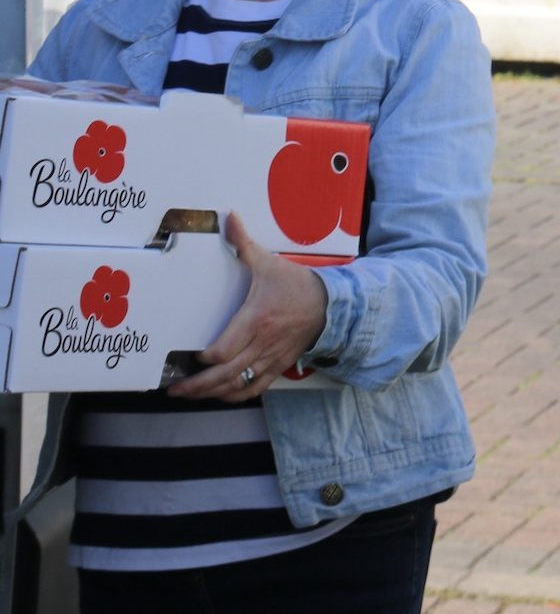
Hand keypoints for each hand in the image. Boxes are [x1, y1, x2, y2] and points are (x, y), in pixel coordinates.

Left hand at [168, 211, 328, 401]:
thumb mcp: (269, 262)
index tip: (187, 355)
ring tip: (189, 394)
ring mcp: (270, 359)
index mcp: (256, 320)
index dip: (203, 358)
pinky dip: (235, 395)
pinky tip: (219, 394)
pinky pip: (254, 389)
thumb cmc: (296, 284)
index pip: (224, 350)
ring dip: (210, 394)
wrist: (330, 304)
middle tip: (174, 387)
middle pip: (225, 375)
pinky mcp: (278, 366)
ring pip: (237, 385)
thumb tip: (229, 218)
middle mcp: (262, 344)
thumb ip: (244, 243)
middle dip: (197, 385)